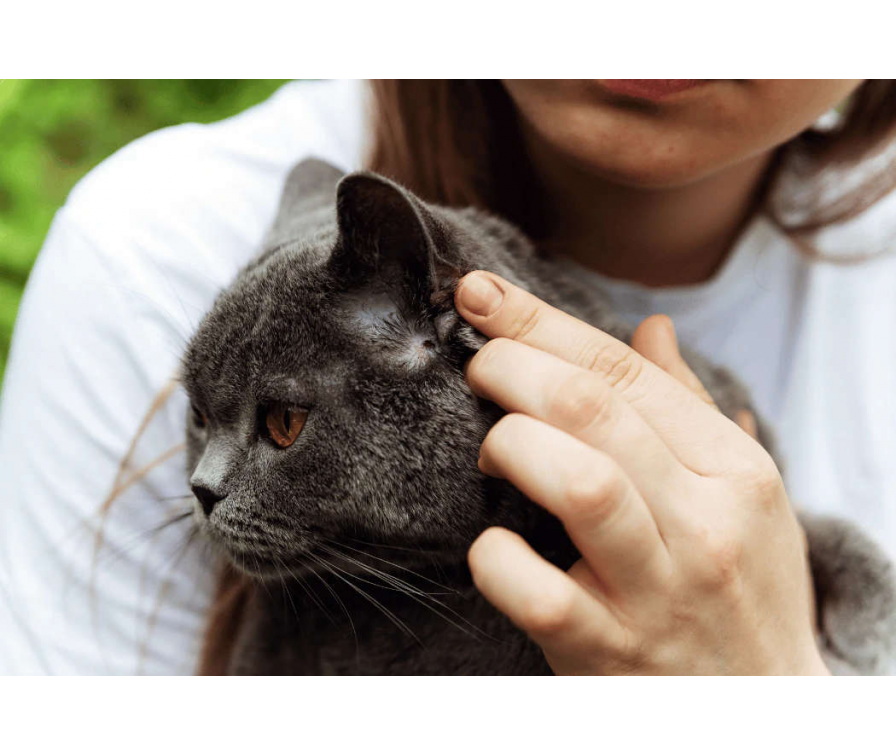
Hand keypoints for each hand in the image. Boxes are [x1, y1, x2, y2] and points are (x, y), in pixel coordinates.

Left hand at [455, 271, 826, 674]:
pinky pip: (536, 591)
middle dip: (513, 366)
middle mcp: (703, 524)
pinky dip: (495, 556)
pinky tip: (492, 544)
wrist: (763, 712)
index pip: (625, 371)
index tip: (480, 293)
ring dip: (511, 445)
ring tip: (490, 447)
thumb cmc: (747, 588)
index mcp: (734, 472)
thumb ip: (690, 407)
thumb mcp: (746, 493)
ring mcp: (656, 592)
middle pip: (592, 410)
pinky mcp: (608, 653)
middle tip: (478, 364)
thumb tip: (650, 328)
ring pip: (578, 483)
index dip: (540, 321)